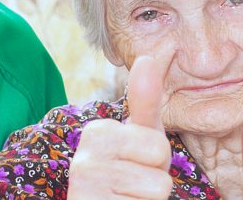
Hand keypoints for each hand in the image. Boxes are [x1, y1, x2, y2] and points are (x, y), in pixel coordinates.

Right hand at [69, 54, 176, 198]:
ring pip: (156, 192)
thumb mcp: (143, 138)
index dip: (156, 162)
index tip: (137, 166)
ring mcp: (85, 187)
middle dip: (154, 184)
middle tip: (134, 187)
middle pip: (158, 168)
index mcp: (97, 132)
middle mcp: (84, 157)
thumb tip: (145, 57)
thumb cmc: (130, 178)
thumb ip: (145, 102)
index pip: (158, 145)